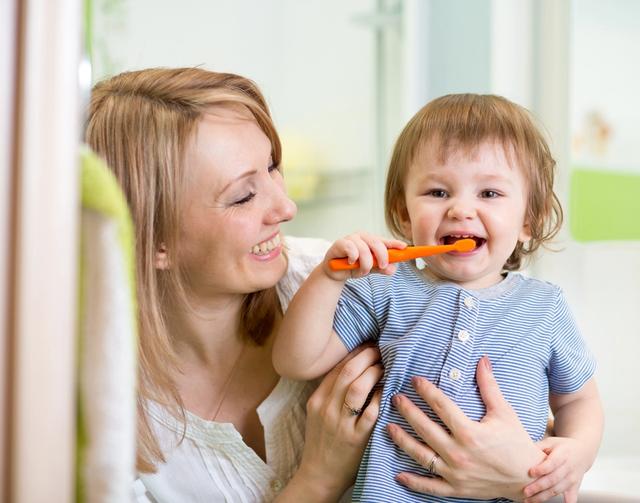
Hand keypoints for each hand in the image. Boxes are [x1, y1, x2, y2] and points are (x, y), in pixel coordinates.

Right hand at [279, 345, 382, 501]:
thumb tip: (355, 365)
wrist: (319, 475)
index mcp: (317, 400)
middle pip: (348, 371)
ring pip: (358, 388)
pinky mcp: (356, 439)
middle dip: (368, 356)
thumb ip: (331, 392)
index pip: (337, 368)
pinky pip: (371, 412)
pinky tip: (388, 390)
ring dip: (375, 372)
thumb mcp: (318, 413)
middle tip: (381, 350)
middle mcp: (326, 409)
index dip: (355, 352)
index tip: (368, 345)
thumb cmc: (323, 440)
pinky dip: (381, 397)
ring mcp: (341, 424)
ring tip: (385, 366)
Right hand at [322, 232, 405, 280]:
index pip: (385, 241)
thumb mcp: (370, 269)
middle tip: (383, 266)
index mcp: (371, 241)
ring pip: (364, 249)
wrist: (335, 273)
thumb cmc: (353, 267)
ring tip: (363, 271)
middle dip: (382, 256)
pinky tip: (352, 262)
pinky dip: (354, 257)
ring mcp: (351, 238)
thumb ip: (381, 268)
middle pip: (376, 243)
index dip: (394, 243)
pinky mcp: (340, 243)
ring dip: (365, 263)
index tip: (404, 247)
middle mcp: (362, 237)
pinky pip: (351, 248)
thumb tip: (393, 269)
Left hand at [386, 356, 545, 500]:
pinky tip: (398, 474)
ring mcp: (455, 473)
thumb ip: (489, 386)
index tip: (414, 380)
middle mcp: (459, 453)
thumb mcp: (504, 412)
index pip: (441, 406)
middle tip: (395, 398)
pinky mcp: (456, 489)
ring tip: (388, 427)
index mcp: (470, 432)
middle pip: (425, 428)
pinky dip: (413, 482)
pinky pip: (430, 486)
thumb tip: (482, 360)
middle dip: (408, 411)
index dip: (426, 391)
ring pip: (421, 455)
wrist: (528, 477)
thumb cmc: (516, 442)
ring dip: (402, 441)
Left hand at [523, 437, 587, 502]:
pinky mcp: (575, 487)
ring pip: (557, 490)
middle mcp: (569, 468)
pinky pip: (571, 498)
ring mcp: (572, 479)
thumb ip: (537, 447)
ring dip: (543, 497)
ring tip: (529, 500)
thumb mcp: (550, 442)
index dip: (542, 468)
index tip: (531, 472)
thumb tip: (520, 450)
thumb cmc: (562, 447)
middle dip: (539, 486)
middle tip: (525, 491)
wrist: (582, 452)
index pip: (552, 463)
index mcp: (562, 454)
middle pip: (553, 479)